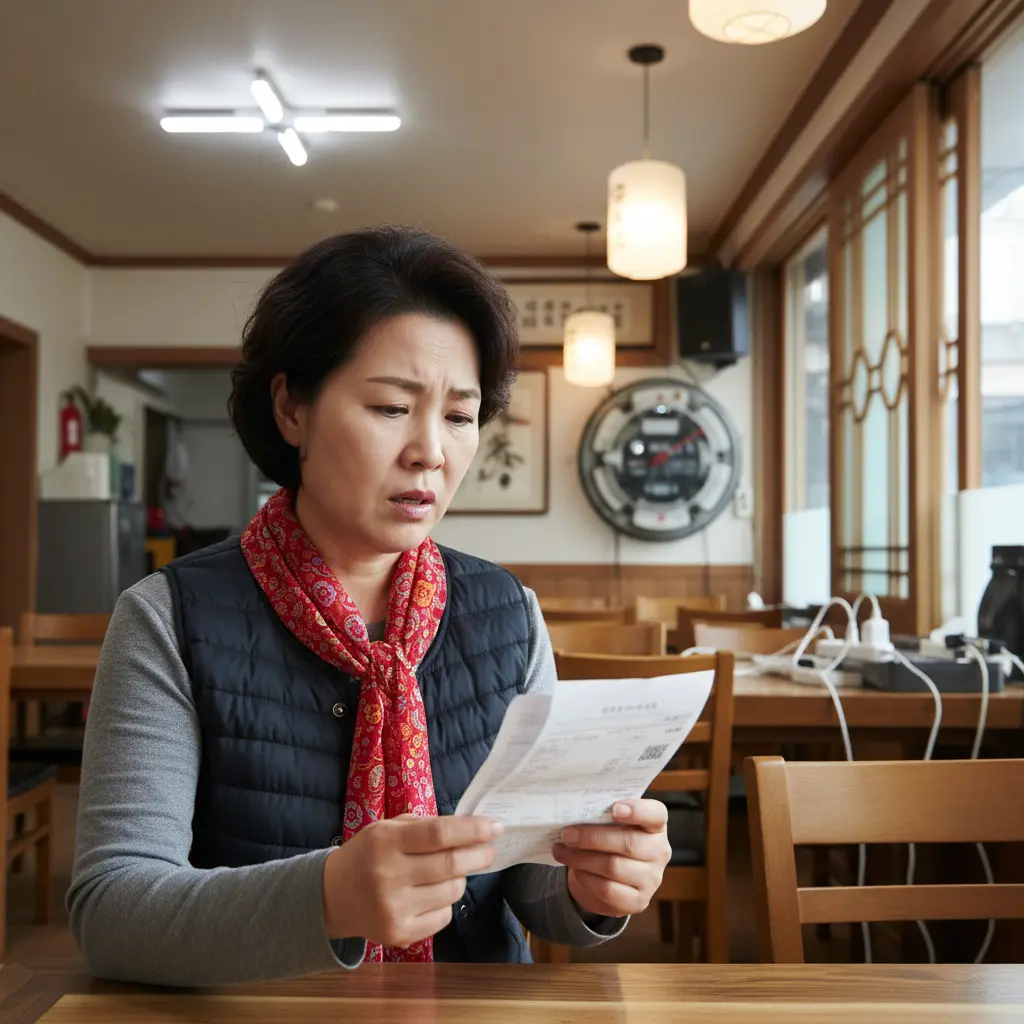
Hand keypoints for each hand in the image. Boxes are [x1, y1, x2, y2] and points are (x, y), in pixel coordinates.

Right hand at [322, 815, 501, 947]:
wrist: (331, 897)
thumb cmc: (367, 854)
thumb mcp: (387, 828)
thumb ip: (425, 826)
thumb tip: (471, 829)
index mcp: (386, 842)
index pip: (439, 834)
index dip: (472, 830)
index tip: (495, 827)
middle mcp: (389, 876)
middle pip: (451, 865)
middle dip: (479, 855)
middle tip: (490, 849)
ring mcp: (394, 909)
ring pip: (452, 892)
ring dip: (460, 879)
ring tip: (449, 872)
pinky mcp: (399, 934)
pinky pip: (443, 917)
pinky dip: (446, 902)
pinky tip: (432, 894)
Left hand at [552, 799, 669, 917]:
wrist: (611, 876)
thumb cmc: (610, 838)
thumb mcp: (611, 823)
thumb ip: (602, 814)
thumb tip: (574, 811)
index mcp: (655, 825)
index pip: (655, 814)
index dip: (637, 810)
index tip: (614, 809)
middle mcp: (659, 851)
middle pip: (628, 843)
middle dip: (592, 838)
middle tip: (567, 834)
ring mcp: (651, 879)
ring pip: (613, 867)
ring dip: (581, 858)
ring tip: (560, 850)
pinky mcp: (638, 901)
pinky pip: (607, 890)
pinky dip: (586, 878)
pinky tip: (574, 869)